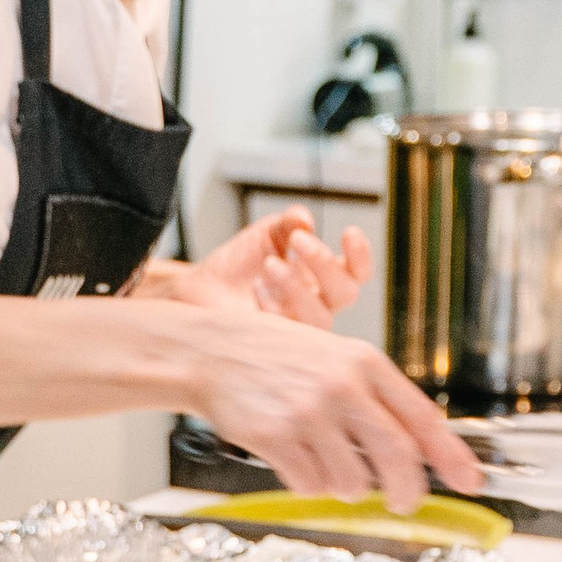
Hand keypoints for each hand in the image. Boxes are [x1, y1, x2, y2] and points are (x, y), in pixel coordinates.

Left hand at [138, 210, 370, 328]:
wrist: (201, 288)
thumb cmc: (239, 264)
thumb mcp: (266, 234)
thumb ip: (288, 223)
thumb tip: (304, 218)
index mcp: (322, 279)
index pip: (357, 273)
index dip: (361, 255)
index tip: (348, 231)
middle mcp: (317, 305)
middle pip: (346, 294)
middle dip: (324, 263)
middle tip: (297, 239)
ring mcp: (297, 327)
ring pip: (320, 318)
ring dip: (298, 286)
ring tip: (270, 264)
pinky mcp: (275, 343)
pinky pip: (289, 335)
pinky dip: (273, 307)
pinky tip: (256, 288)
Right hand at [175, 309, 484, 510]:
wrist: (213, 351)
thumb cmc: (280, 357)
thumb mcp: (338, 360)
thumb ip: (378, 398)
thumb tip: (419, 449)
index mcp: (366, 364)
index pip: (422, 418)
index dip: (450, 456)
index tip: (470, 481)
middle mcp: (343, 387)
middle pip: (398, 457)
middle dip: (409, 491)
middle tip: (405, 503)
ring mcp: (309, 413)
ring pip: (353, 481)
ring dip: (346, 486)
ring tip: (326, 460)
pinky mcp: (276, 437)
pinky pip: (311, 486)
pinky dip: (309, 484)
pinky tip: (295, 458)